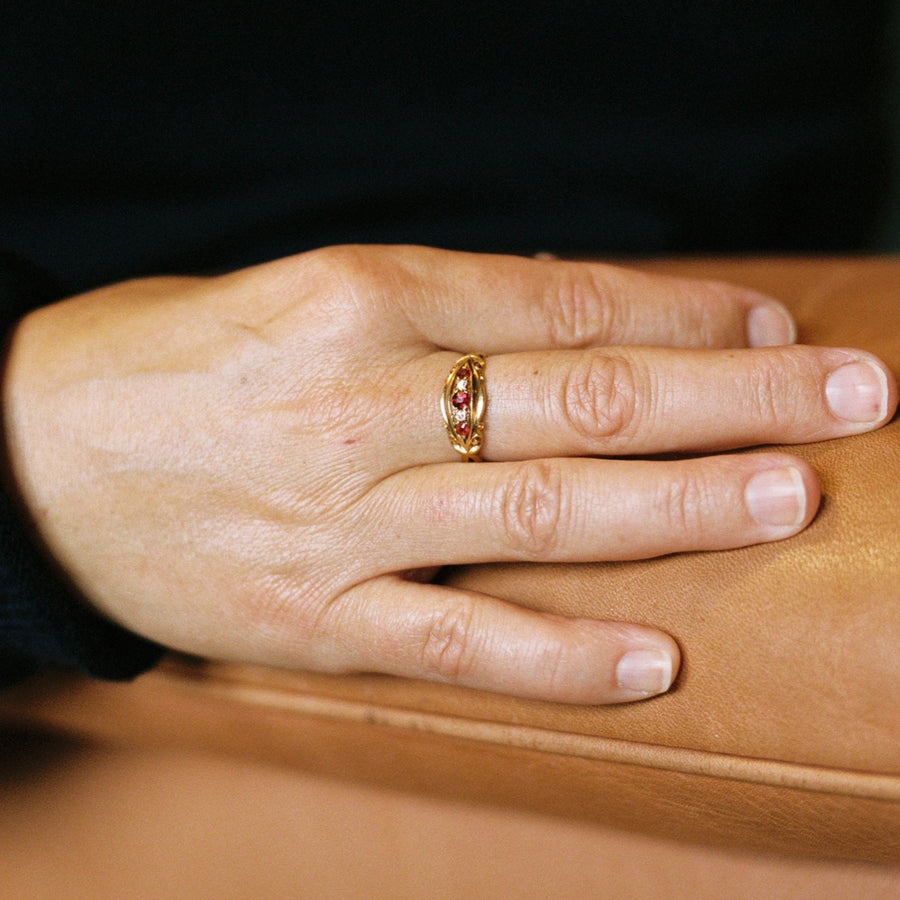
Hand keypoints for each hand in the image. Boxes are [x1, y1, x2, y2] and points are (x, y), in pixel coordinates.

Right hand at [4, 246, 895, 702]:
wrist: (33, 449)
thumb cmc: (178, 359)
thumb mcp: (307, 295)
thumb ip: (444, 315)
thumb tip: (582, 322)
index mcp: (360, 296)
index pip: (562, 300)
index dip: (684, 307)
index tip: (772, 321)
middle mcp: (362, 402)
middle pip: (586, 396)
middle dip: (734, 393)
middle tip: (852, 397)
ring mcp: (340, 520)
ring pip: (544, 512)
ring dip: (682, 509)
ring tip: (791, 497)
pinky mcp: (309, 619)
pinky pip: (457, 644)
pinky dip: (562, 657)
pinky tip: (659, 659)